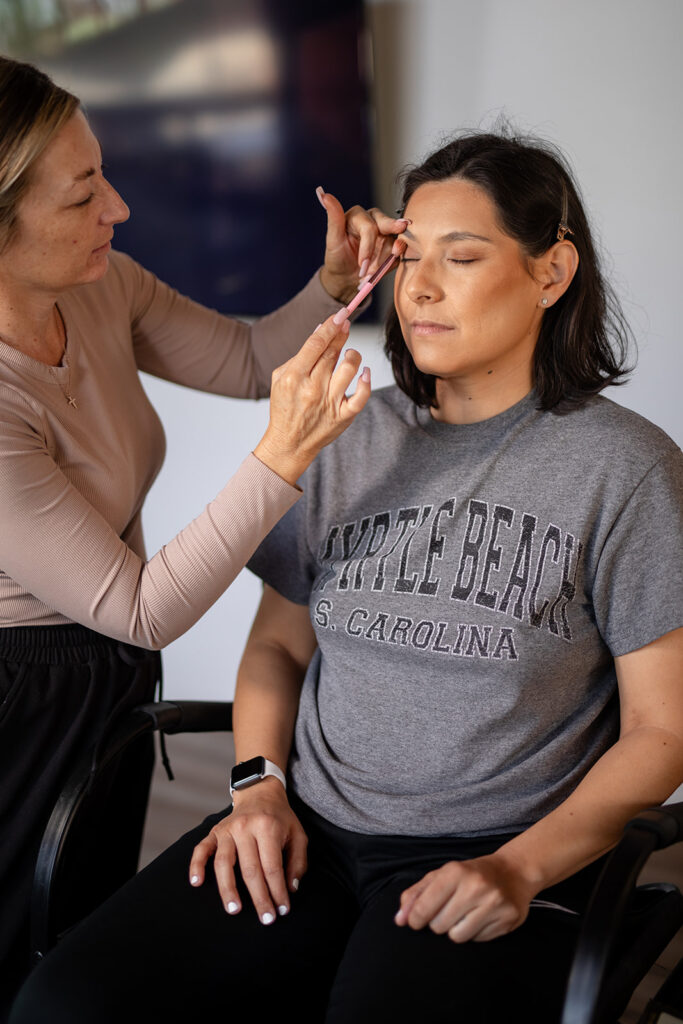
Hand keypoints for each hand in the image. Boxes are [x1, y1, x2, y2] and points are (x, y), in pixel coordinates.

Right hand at [189, 777, 306, 924]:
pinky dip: (196, 865)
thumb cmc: (280, 818)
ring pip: (224, 863)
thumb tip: (290, 888)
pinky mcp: (214, 831)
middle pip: (250, 870)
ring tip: (234, 910)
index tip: (282, 910)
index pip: (272, 867)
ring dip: (228, 889)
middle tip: (265, 919)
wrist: (260, 792)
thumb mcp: (298, 834)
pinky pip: (201, 849)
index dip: (277, 891)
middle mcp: (245, 827)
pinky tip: (196, 882)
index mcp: (268, 827)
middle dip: (259, 897)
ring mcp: (227, 829)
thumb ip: (298, 861)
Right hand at [253, 313, 370, 484]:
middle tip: (346, 323)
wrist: (289, 443)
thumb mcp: (280, 378)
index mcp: (294, 377)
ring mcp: (329, 403)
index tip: (340, 314)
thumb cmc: (285, 407)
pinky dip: (366, 382)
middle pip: (332, 352)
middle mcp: (312, 389)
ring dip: (352, 356)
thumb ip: (299, 355)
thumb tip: (320, 331)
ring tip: (349, 354)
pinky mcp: (342, 416)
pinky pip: (361, 396)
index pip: (315, 343)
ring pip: (349, 369)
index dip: (330, 325)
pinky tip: (365, 372)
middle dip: (341, 333)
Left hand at [317, 186, 408, 303]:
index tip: (362, 265)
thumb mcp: (332, 239)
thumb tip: (324, 195)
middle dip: (392, 233)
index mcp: (359, 216)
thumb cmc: (337, 256)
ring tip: (371, 274)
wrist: (344, 276)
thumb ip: (333, 218)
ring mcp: (385, 235)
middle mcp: (374, 221)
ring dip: (384, 261)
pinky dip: (390, 264)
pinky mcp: (391, 248)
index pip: (369, 227)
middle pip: (387, 224)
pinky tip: (381, 270)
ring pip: (393, 243)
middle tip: (397, 246)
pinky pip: (397, 254)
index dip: (368, 247)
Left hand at [394, 853, 534, 942]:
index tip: (417, 921)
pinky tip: (481, 918)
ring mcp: (494, 903)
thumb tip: (399, 920)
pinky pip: (478, 941)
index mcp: (455, 872)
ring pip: (457, 937)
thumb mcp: (441, 875)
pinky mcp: (508, 919)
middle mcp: (475, 886)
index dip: (415, 919)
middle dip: (439, 922)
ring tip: (465, 915)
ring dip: (456, 930)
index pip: (423, 908)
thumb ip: (416, 895)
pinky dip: (475, 933)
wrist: (513, 872)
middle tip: (450, 910)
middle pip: (439, 926)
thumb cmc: (470, 874)